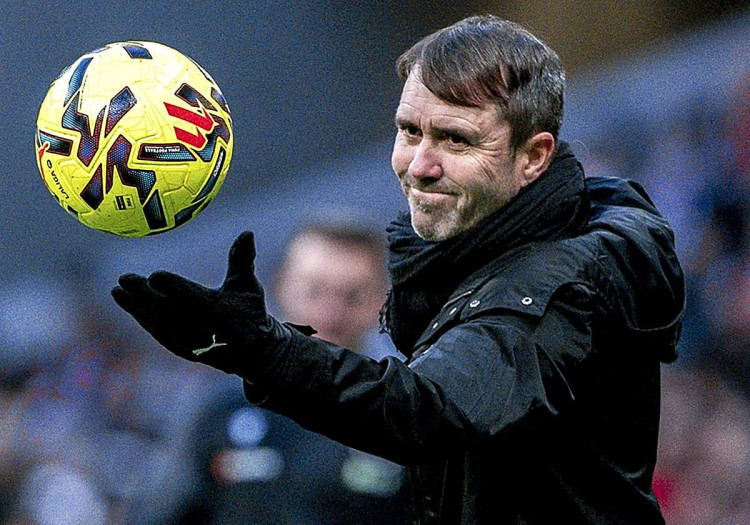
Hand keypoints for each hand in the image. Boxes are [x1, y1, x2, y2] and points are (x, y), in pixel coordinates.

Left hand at [111, 231, 287, 374]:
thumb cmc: (249, 312)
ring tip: (118, 290)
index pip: (193, 298)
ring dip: (135, 307)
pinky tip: (128, 303)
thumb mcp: (248, 285)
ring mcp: (189, 342)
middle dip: (144, 296)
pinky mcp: (180, 349)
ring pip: (158, 323)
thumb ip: (242, 259)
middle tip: (125, 279)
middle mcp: (201, 329)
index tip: (155, 275)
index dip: (174, 288)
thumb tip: (247, 232)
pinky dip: (141, 317)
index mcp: (219, 312)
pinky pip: (157, 332)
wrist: (251, 353)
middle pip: (168, 311)